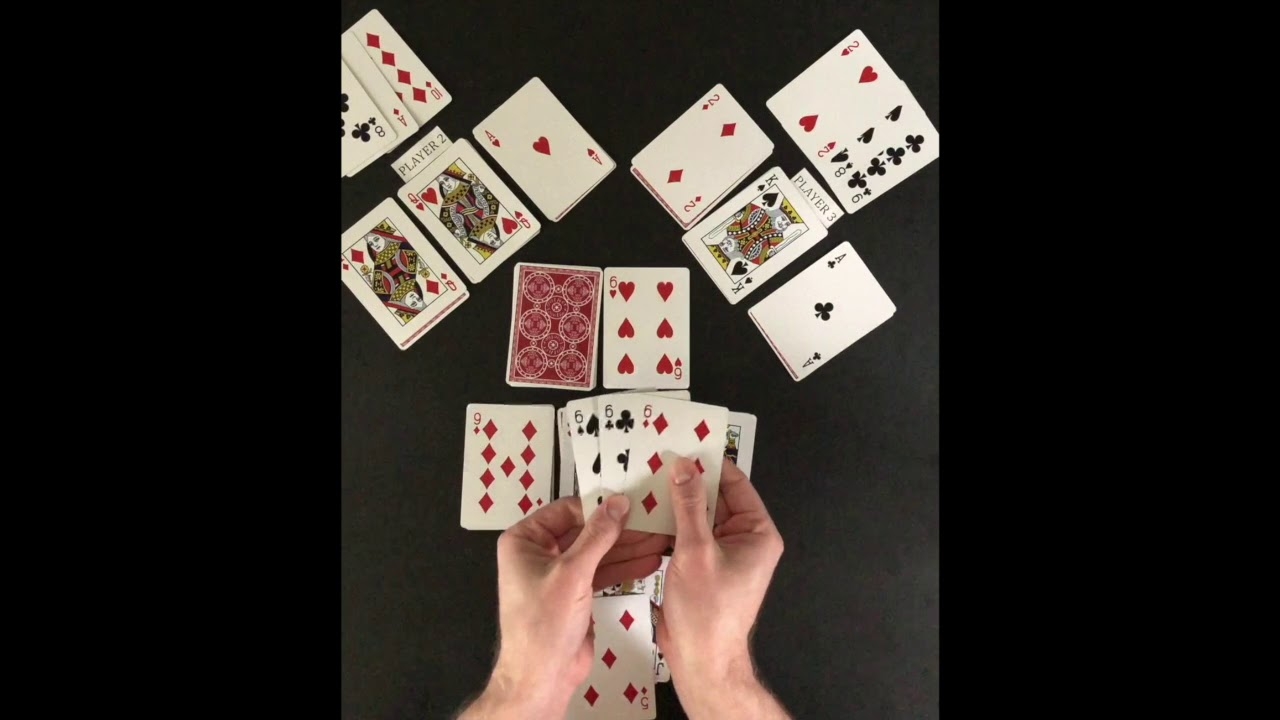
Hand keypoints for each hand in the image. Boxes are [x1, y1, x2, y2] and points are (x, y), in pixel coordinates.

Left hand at [459, 495, 668, 718]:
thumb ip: (598, 536)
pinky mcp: (575, 593)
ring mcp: (558, 574)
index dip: (598, 506)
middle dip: (618, 529)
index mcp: (524, 541)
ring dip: (627, 548)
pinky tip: (648, 562)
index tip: (629, 502)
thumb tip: (618, 503)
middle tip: (650, 520)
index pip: (566, 511)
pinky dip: (623, 567)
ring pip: (597, 552)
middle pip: (584, 531)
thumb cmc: (543, 623)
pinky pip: (601, 572)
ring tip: (658, 539)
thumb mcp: (572, 573)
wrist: (543, 676)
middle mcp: (539, 553)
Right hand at [657, 458, 790, 718]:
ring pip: (697, 517)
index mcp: (757, 533)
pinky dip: (669, 527)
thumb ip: (689, 506)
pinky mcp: (703, 567)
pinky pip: (687, 536)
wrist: (701, 661)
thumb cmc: (708, 613)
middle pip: (715, 499)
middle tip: (658, 462)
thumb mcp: (695, 551)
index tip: (683, 447)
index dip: (709, 465)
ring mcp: (723, 554)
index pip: (735, 484)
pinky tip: (646, 516)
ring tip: (647, 485)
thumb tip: (684, 468)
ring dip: (674, 505)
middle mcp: (744, 540)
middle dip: (687, 484)